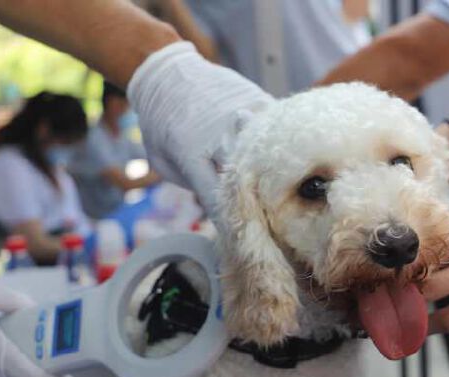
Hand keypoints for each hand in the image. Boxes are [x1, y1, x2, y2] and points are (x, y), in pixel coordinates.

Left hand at [127, 41, 273, 212]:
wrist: (168, 72)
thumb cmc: (161, 122)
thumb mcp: (161, 160)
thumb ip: (191, 184)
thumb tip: (222, 204)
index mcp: (192, 153)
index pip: (218, 197)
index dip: (230, 219)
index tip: (241, 233)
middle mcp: (221, 134)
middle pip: (250, 177)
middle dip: (258, 201)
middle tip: (267, 218)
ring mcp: (245, 115)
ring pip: (271, 153)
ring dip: (278, 174)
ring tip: (288, 192)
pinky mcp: (260, 101)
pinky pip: (280, 130)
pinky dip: (284, 146)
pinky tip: (287, 159)